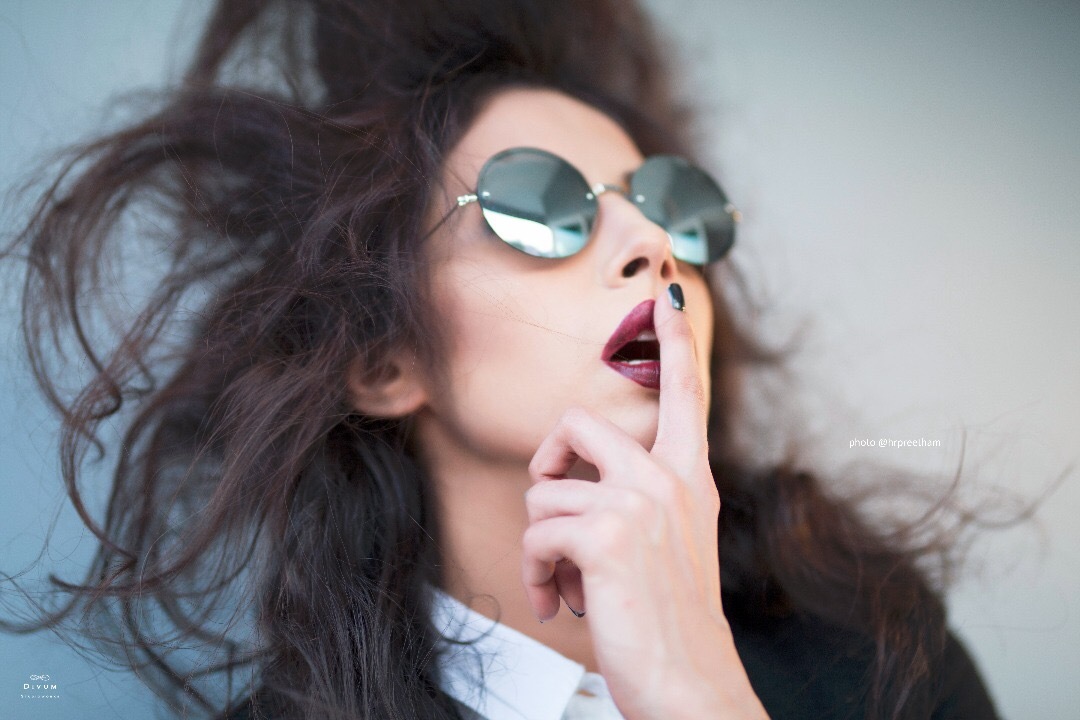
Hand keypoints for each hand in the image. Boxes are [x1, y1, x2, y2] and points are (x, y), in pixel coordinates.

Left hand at [521, 285, 768, 719]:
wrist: (691, 684)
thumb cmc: (672, 621)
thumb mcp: (672, 546)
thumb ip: (641, 502)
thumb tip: (567, 486)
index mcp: (690, 480)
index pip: (685, 395)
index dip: (675, 343)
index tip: (668, 297)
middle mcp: (668, 481)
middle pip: (576, 423)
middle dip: (548, 466)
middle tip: (554, 511)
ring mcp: (639, 503)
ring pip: (545, 493)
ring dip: (542, 547)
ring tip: (566, 583)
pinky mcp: (604, 536)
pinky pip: (536, 534)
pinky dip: (534, 575)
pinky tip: (557, 603)